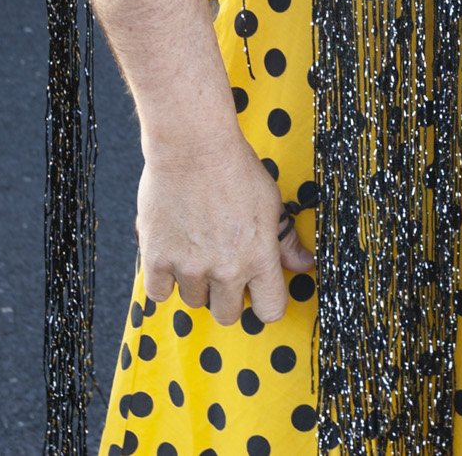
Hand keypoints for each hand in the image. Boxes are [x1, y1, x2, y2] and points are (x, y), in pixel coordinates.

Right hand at [137, 142, 311, 325]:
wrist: (193, 147)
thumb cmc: (235, 169)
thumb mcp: (271, 202)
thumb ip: (285, 240)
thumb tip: (304, 265)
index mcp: (259, 257)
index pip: (270, 310)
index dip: (265, 302)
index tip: (256, 291)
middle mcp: (226, 269)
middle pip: (228, 315)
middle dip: (227, 297)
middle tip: (222, 268)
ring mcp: (190, 267)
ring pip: (194, 301)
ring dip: (196, 283)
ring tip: (196, 250)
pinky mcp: (157, 258)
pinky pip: (159, 293)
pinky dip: (164, 280)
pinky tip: (172, 256)